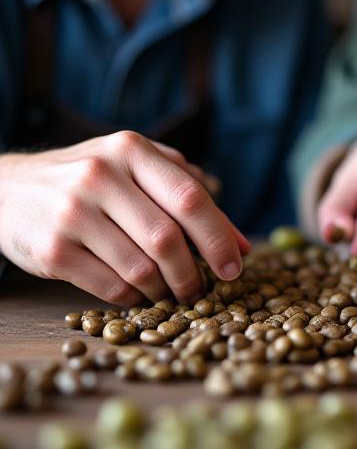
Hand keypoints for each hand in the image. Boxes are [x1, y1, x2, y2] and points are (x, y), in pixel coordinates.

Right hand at [0, 131, 249, 305]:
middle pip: (167, 238)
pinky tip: (138, 294)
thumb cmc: (90, 178)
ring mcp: (73, 214)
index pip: (189, 197)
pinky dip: (134, 299)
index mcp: (130, 150)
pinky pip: (111, 288)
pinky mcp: (53, 252)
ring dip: (165, 290)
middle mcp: (100, 176)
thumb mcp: (137, 168)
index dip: (219, 237)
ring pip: (141, 269)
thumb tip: (241, 243)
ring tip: (171, 292)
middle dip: (193, 273)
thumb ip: (189, 194)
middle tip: (203, 290)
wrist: (10, 188)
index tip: (235, 266)